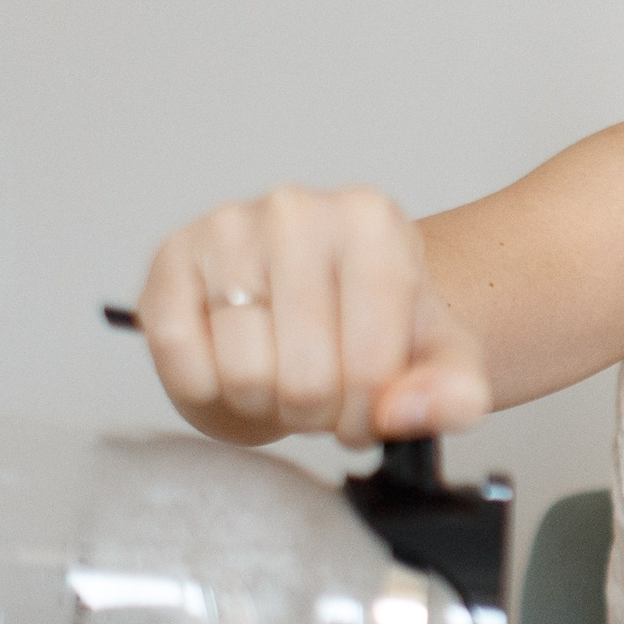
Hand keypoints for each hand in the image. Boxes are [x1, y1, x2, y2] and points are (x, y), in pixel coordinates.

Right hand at [137, 186, 489, 446]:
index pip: (372, 363)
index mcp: (372, 223)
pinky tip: (233, 368)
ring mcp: (227, 229)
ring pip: (243, 374)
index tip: (369, 408)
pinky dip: (206, 389)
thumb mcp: (439, 362)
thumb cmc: (374, 326)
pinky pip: (179, 356)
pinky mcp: (170, 259)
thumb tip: (404, 413)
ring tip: (281, 379)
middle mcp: (296, 210)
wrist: (321, 303)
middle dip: (315, 413)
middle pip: (305, 378)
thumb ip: (453, 393)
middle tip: (321, 397)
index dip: (368, 413)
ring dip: (263, 403)